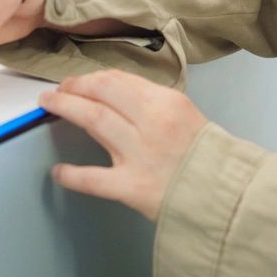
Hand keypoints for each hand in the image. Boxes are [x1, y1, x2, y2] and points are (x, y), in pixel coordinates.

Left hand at [41, 70, 209, 221]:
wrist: (227, 197)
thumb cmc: (206, 158)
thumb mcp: (184, 117)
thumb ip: (152, 104)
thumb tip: (113, 94)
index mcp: (167, 102)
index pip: (119, 80)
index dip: (92, 78)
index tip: (78, 82)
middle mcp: (152, 123)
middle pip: (102, 93)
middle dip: (74, 87)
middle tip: (56, 91)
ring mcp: (141, 154)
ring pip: (94, 120)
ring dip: (66, 108)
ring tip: (49, 105)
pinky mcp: (133, 187)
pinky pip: (94, 179)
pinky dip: (72, 175)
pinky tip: (58, 172)